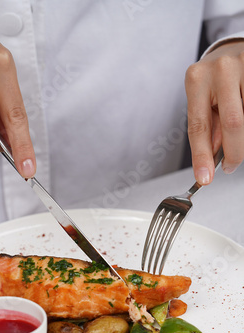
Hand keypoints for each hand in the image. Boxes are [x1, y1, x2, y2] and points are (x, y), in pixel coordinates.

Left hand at [185, 40, 243, 184]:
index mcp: (196, 80)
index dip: (202, 155)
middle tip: (230, 166)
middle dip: (234, 151)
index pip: (198, 125)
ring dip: (241, 137)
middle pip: (233, 122)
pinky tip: (241, 127)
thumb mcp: (203, 103)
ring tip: (235, 136)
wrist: (232, 50)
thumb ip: (207, 130)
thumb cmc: (214, 82)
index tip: (204, 178)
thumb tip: (212, 160)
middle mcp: (220, 69)